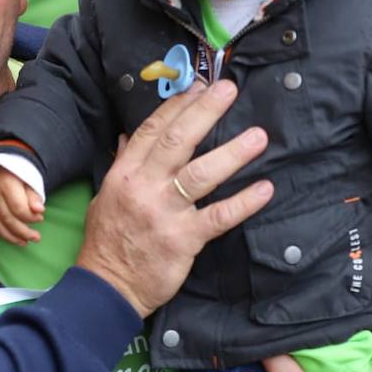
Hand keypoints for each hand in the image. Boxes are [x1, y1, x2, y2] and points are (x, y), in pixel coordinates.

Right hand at [0, 166, 43, 245]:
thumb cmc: (16, 174)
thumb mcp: (28, 179)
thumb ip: (33, 196)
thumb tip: (39, 210)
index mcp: (6, 186)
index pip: (18, 208)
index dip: (30, 217)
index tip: (40, 218)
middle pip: (7, 219)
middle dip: (23, 232)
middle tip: (36, 237)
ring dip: (10, 237)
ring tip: (24, 242)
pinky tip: (6, 236)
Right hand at [75, 80, 272, 317]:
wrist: (107, 287)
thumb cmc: (107, 241)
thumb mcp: (107, 195)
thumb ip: (123, 164)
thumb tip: (129, 136)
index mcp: (125, 173)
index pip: (153, 130)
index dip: (178, 105)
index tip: (199, 85)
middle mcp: (145, 187)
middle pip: (179, 141)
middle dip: (206, 112)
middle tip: (230, 90)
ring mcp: (165, 212)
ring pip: (202, 174)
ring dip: (233, 153)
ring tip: (259, 136)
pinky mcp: (184, 239)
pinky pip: (219, 216)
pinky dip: (243, 203)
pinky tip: (265, 190)